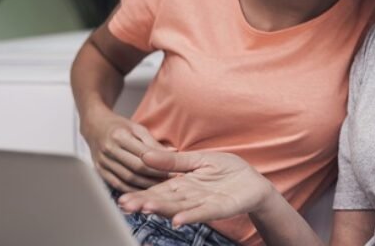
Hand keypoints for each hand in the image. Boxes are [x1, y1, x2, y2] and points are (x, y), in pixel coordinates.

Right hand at [80, 110, 172, 191]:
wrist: (94, 127)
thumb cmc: (119, 126)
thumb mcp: (137, 128)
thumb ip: (154, 143)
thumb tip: (173, 153)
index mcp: (120, 136)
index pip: (144, 156)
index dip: (161, 166)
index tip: (175, 171)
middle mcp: (109, 150)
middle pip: (136, 169)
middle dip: (156, 178)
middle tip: (172, 183)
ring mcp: (102, 162)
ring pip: (127, 179)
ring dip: (146, 186)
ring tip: (162, 189)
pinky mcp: (99, 171)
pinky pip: (117, 185)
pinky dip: (132, 190)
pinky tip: (144, 192)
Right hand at [117, 150, 276, 226]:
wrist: (253, 181)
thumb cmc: (227, 171)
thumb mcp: (197, 160)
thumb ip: (173, 161)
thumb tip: (146, 154)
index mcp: (182, 185)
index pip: (157, 190)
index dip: (140, 194)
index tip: (121, 197)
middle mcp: (190, 197)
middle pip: (164, 201)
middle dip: (144, 203)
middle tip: (124, 206)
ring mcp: (204, 204)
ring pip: (179, 208)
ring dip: (162, 210)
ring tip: (145, 210)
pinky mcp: (220, 208)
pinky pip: (203, 212)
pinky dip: (190, 216)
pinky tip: (178, 220)